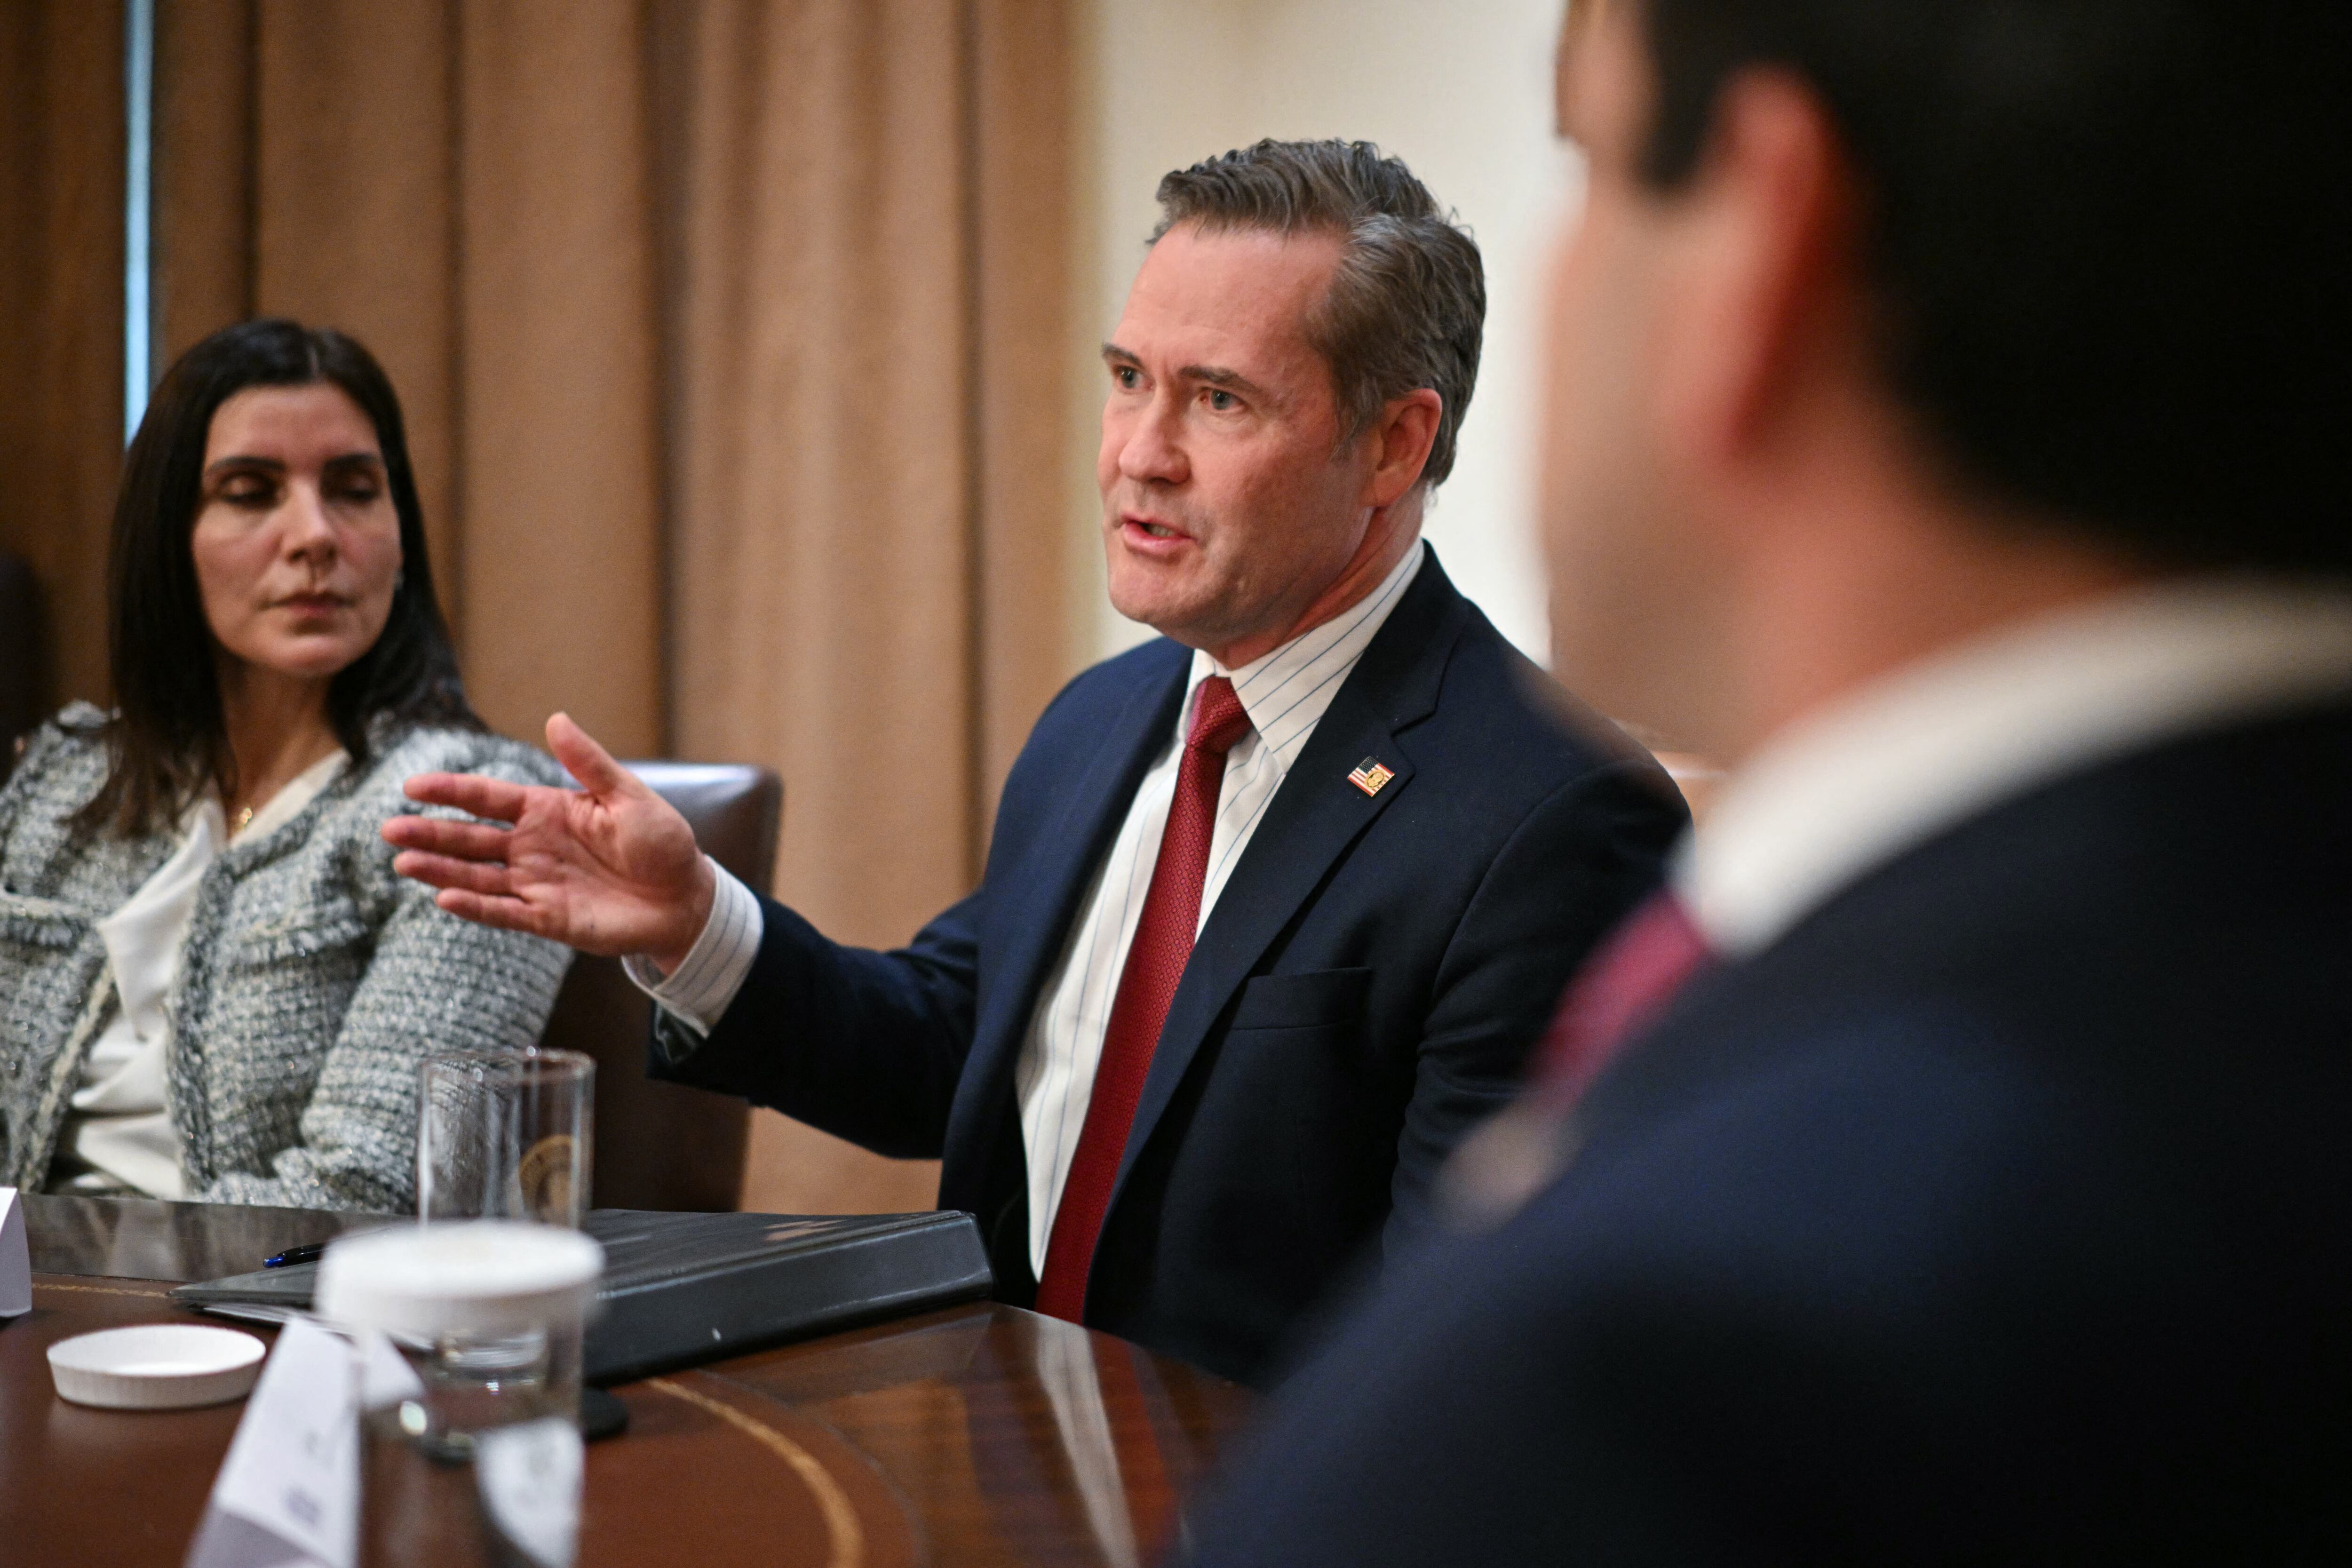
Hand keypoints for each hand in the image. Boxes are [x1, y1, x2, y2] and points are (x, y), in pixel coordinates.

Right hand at [383, 713, 716, 971]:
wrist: (686, 897)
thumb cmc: (661, 841)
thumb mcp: (628, 796)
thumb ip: (588, 764)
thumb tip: (556, 719)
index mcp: (547, 810)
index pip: (487, 798)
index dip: (451, 791)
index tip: (412, 787)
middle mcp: (532, 846)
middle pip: (471, 838)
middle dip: (431, 833)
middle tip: (390, 829)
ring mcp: (536, 883)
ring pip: (477, 875)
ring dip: (441, 870)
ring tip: (405, 862)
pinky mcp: (547, 918)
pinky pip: (504, 911)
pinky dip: (476, 906)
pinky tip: (446, 897)